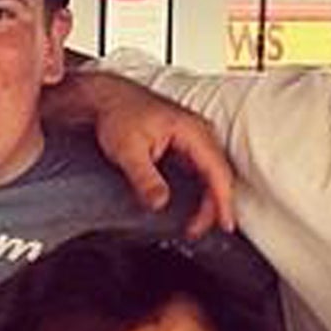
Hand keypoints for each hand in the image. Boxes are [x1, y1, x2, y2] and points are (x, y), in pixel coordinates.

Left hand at [67, 69, 236, 234]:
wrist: (107, 98)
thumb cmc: (118, 114)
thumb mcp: (127, 150)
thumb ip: (144, 178)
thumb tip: (160, 202)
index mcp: (192, 131)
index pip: (217, 171)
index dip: (223, 201)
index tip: (223, 223)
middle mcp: (199, 133)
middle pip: (220, 175)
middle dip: (215, 207)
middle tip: (198, 231)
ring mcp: (194, 139)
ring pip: (213, 175)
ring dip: (209, 201)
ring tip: (196, 225)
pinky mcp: (186, 146)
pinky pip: (202, 171)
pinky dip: (202, 191)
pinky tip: (194, 207)